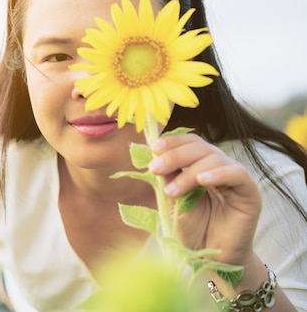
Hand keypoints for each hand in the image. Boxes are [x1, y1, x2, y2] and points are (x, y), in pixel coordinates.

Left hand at [149, 133, 261, 266]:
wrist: (214, 260)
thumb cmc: (194, 232)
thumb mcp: (175, 204)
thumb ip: (169, 181)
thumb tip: (155, 158)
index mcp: (201, 166)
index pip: (190, 143)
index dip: (172, 142)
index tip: (153, 147)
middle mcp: (219, 168)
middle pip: (200, 148)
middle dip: (175, 155)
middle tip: (155, 168)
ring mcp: (235, 178)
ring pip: (214, 159)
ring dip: (189, 172)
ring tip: (172, 191)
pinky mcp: (250, 192)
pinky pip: (237, 174)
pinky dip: (218, 174)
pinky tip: (202, 181)